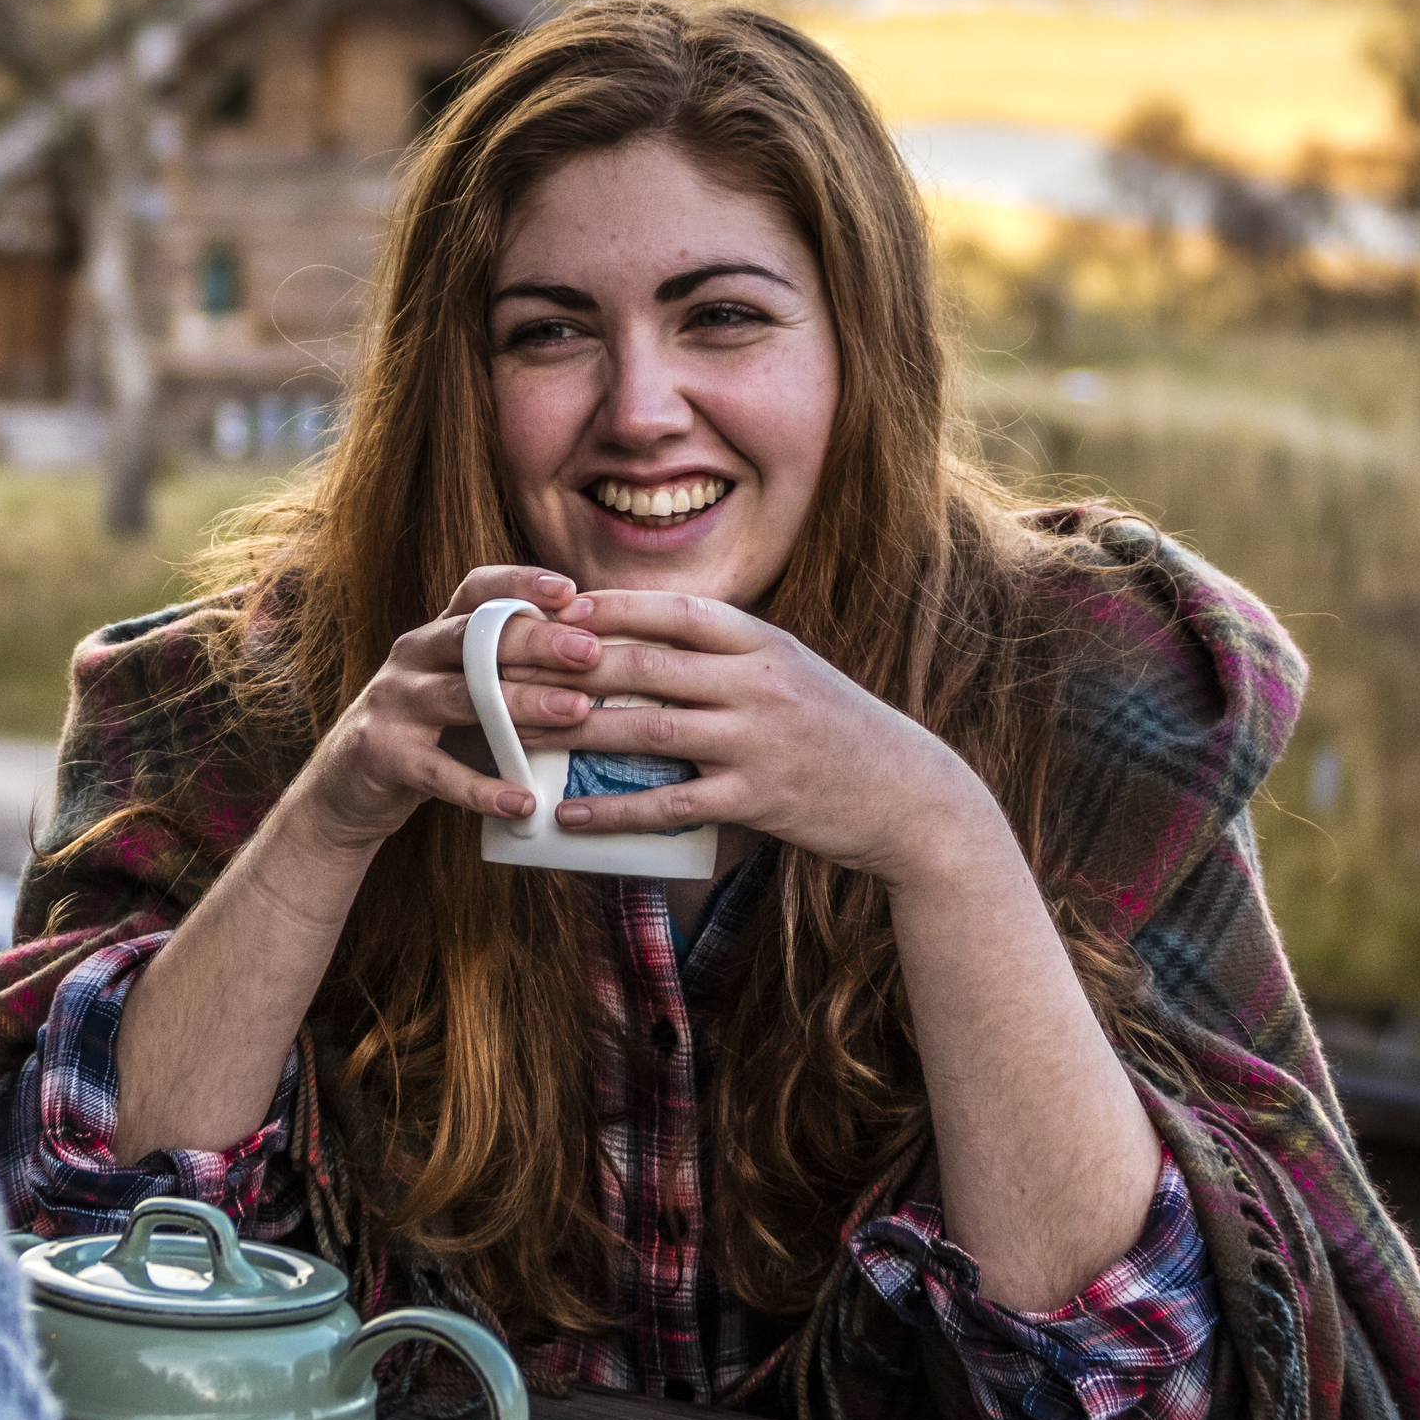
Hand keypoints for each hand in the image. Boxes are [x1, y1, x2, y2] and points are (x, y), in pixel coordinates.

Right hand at [289, 563, 607, 850]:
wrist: (347, 788)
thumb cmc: (431, 735)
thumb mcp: (465, 693)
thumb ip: (514, 674)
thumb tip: (601, 661)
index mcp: (437, 635)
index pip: (477, 590)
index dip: (521, 583)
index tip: (571, 590)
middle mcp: (412, 656)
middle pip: (475, 636)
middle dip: (537, 641)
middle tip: (590, 651)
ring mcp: (393, 703)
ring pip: (464, 696)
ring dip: (524, 704)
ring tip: (576, 713)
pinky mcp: (382, 753)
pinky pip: (440, 772)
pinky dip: (484, 789)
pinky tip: (523, 802)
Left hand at [527, 590, 999, 885]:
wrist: (910, 796)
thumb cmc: (839, 733)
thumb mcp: (791, 673)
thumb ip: (728, 658)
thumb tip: (648, 645)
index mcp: (764, 644)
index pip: (674, 611)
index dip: (608, 606)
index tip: (552, 607)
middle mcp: (758, 683)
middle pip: (645, 664)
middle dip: (569, 664)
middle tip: (508, 670)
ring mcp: (757, 741)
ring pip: (647, 727)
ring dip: (575, 730)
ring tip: (517, 734)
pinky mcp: (758, 799)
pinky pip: (670, 802)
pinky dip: (614, 807)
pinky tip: (568, 813)